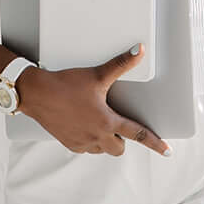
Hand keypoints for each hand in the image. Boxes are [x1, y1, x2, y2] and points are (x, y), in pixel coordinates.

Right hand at [18, 48, 170, 157]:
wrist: (36, 93)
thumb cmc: (65, 84)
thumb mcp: (96, 75)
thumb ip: (120, 64)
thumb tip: (139, 51)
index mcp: (107, 121)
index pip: (139, 135)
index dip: (156, 144)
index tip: (168, 152)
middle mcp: (96, 136)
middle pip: (119, 148)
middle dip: (122, 139)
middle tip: (116, 124)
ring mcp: (81, 142)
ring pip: (102, 150)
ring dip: (105, 140)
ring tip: (97, 122)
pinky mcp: (69, 144)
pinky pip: (86, 148)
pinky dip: (89, 140)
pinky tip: (82, 124)